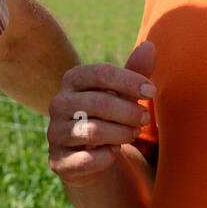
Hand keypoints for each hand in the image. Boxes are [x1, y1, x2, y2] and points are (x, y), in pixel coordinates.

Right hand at [48, 41, 155, 187]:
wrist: (89, 157)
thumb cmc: (109, 116)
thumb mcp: (123, 93)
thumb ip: (135, 71)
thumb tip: (150, 46)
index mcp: (72, 79)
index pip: (101, 73)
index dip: (129, 81)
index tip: (151, 90)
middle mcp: (58, 103)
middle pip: (99, 103)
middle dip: (129, 111)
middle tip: (145, 118)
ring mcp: (55, 133)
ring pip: (93, 132)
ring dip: (121, 133)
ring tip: (132, 133)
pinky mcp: (58, 161)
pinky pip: (85, 160)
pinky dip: (106, 157)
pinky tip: (113, 153)